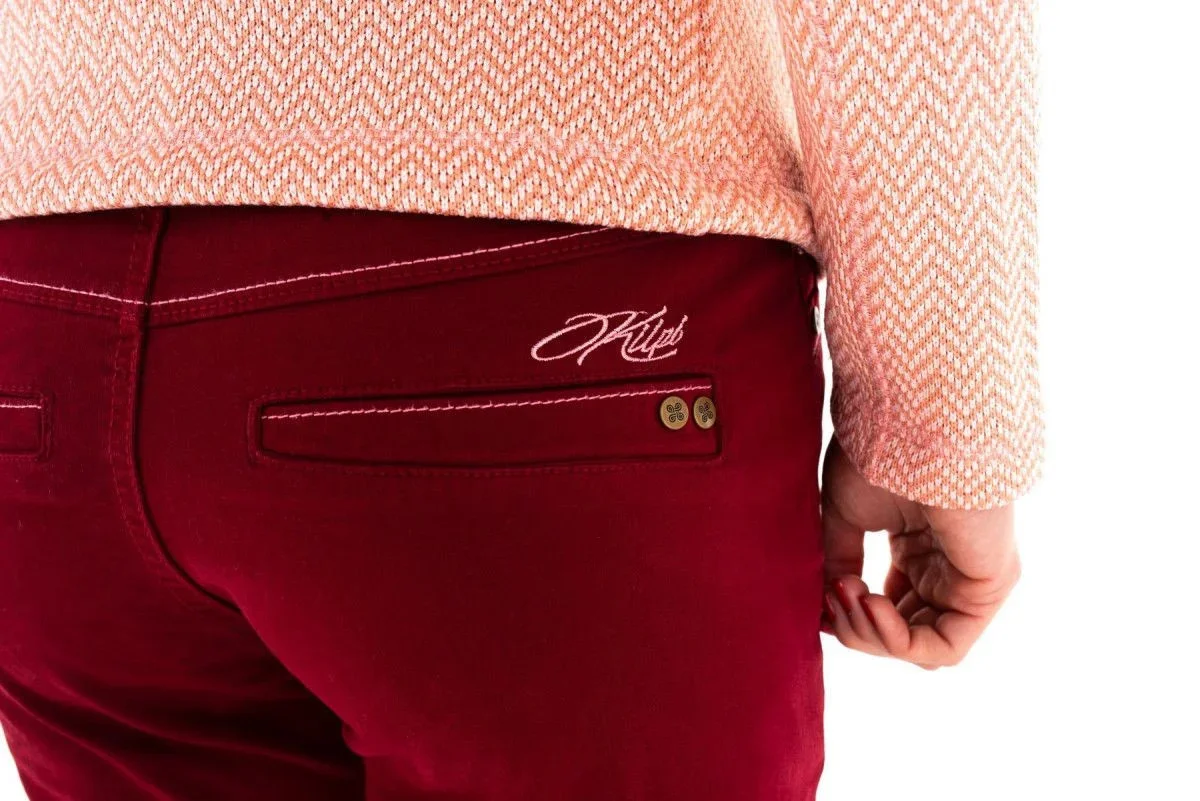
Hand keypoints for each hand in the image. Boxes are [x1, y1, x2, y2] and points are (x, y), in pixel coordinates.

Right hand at [820, 436, 1020, 668]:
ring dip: (872, 635)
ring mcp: (972, 580)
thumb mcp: (845, 515)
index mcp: (921, 547)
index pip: (890, 608)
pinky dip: (898, 641)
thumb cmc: (880, 453)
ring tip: (848, 597)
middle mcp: (950, 567)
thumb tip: (828, 603)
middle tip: (830, 596)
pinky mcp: (988, 589)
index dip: (850, 616)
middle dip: (857, 628)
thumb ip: (839, 561)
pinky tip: (871, 605)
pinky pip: (944, 646)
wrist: (914, 425)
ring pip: (921, 647)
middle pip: (904, 635)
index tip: (819, 597)